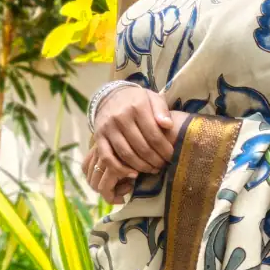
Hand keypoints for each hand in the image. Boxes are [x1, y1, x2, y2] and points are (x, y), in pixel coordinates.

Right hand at [82, 87, 189, 202]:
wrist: (111, 95)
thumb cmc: (138, 100)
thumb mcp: (153, 98)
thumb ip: (162, 111)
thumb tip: (168, 125)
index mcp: (137, 107)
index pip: (154, 134)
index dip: (165, 149)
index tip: (171, 156)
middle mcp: (120, 117)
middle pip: (141, 147)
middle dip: (155, 160)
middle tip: (163, 165)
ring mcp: (108, 128)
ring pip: (126, 154)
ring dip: (141, 167)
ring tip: (152, 169)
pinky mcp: (98, 137)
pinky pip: (107, 158)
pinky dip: (120, 169)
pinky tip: (133, 174)